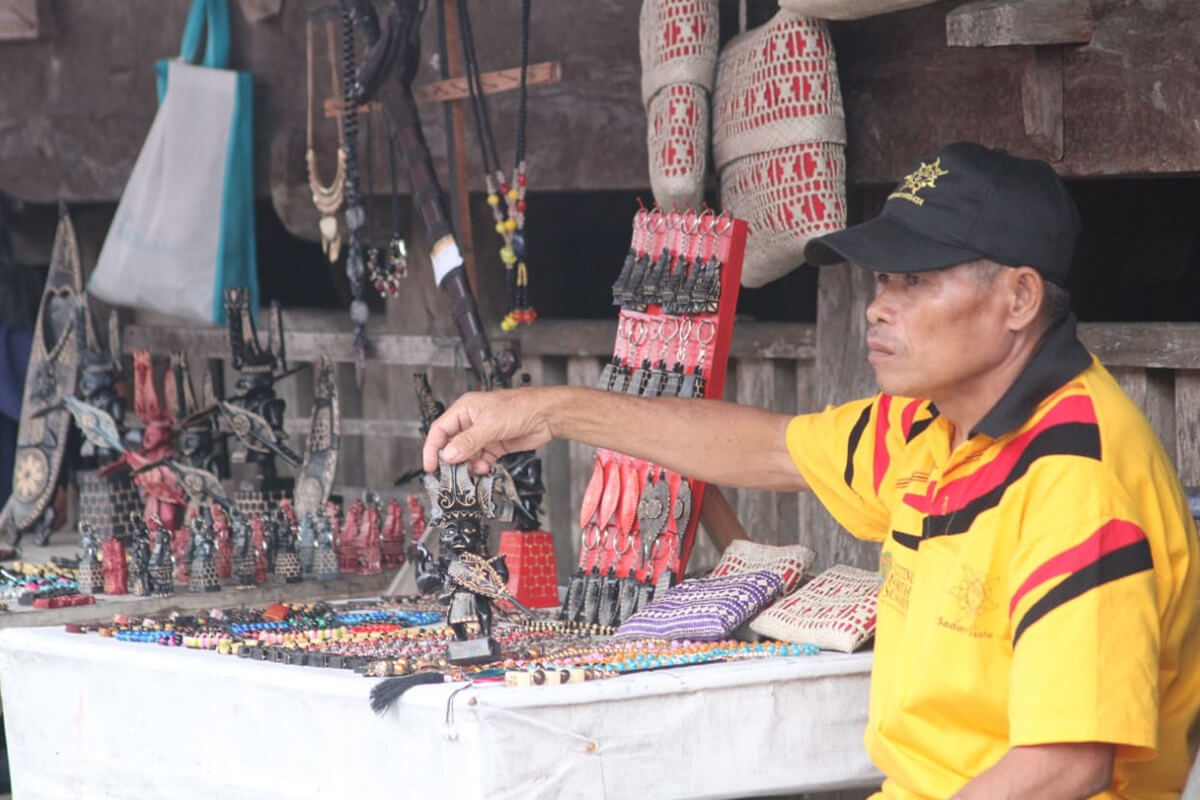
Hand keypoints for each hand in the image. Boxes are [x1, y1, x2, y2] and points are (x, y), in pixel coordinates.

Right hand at [421, 388, 555, 474]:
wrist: (546, 415)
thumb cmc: (521, 407)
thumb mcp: (490, 424)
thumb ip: (468, 441)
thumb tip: (448, 455)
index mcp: (465, 410)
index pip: (440, 430)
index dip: (432, 448)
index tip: (431, 466)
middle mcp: (471, 422)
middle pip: (452, 445)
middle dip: (452, 460)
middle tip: (452, 474)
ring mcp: (484, 434)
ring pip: (467, 455)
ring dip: (468, 465)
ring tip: (474, 470)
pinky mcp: (495, 445)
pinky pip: (481, 459)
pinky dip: (481, 466)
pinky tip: (486, 468)